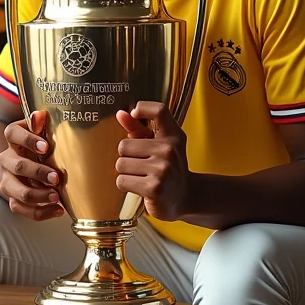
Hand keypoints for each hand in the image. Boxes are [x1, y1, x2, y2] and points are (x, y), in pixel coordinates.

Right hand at [0, 111, 63, 220]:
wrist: (31, 160)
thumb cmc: (43, 144)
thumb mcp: (43, 131)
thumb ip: (42, 125)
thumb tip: (40, 115)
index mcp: (13, 138)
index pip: (12, 133)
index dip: (28, 139)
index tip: (46, 146)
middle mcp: (7, 159)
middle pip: (17, 166)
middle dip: (38, 172)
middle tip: (56, 178)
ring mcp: (8, 180)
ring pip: (16, 191)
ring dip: (37, 196)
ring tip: (56, 197)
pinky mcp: (13, 198)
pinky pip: (21, 208)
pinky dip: (40, 212)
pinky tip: (58, 209)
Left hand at [115, 102, 191, 220]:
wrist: (185, 197)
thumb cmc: (167, 168)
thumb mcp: (158, 145)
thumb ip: (138, 129)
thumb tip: (120, 114)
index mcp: (173, 136)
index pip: (159, 111)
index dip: (143, 108)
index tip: (134, 114)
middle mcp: (170, 150)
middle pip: (124, 145)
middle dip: (127, 157)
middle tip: (142, 165)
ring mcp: (163, 169)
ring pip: (121, 164)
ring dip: (126, 173)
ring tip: (142, 176)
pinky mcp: (154, 188)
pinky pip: (122, 181)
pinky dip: (126, 185)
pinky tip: (140, 187)